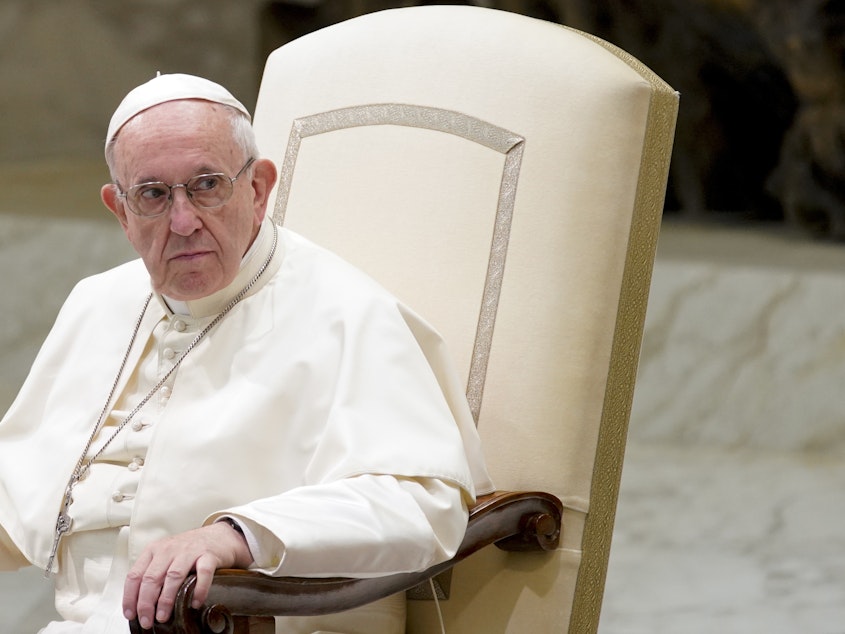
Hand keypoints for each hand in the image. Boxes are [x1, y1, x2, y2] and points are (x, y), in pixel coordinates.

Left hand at [123, 521, 253, 628]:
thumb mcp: (166, 556)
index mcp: (155, 550)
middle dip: (146, 603)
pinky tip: (195, 603)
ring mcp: (190, 551)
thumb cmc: (190, 550)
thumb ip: (154, 574)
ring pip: (173, 576)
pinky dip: (198, 590)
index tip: (130, 614)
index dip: (130, 597)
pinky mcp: (209, 555)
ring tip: (163, 616)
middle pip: (152, 578)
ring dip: (166, 599)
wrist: (220, 536)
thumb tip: (140, 605)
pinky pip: (203, 574)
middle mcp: (170, 549)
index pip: (135, 575)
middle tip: (146, 620)